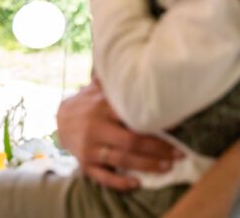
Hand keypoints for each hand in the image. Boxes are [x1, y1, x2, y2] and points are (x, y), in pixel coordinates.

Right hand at [57, 82, 179, 190]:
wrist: (60, 120)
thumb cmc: (90, 103)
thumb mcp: (98, 89)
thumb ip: (115, 80)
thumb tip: (135, 56)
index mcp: (102, 107)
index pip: (131, 114)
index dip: (154, 121)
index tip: (175, 125)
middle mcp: (95, 128)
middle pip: (131, 141)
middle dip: (158, 148)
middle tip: (179, 153)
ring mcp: (89, 148)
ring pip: (122, 160)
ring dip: (148, 165)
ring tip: (168, 167)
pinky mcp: (85, 165)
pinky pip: (103, 177)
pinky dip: (120, 183)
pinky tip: (137, 183)